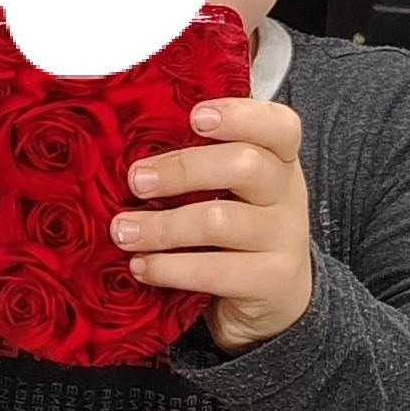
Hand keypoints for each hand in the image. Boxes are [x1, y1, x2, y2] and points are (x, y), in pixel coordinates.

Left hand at [114, 96, 313, 352]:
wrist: (275, 294)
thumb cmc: (236, 225)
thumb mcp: (230, 187)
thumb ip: (198, 161)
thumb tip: (123, 143)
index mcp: (278, 159)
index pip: (278, 126)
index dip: (239, 115)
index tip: (194, 116)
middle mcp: (287, 194)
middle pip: (245, 165)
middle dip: (182, 169)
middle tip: (136, 180)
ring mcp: (284, 239)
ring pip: (219, 221)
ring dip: (162, 226)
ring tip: (122, 231)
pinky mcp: (272, 282)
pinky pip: (215, 271)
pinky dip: (169, 268)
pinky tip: (141, 266)